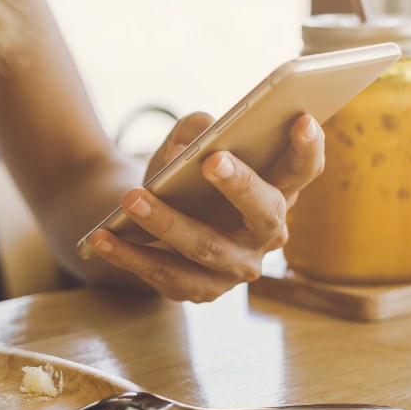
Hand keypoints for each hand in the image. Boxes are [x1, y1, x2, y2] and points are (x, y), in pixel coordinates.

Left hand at [89, 112, 324, 301]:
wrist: (149, 219)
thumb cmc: (182, 173)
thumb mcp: (186, 143)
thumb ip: (191, 130)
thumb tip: (182, 153)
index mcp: (278, 191)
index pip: (303, 170)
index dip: (307, 149)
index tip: (303, 119)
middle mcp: (267, 235)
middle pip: (264, 213)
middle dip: (241, 186)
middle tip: (213, 160)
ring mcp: (236, 268)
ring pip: (207, 247)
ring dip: (168, 224)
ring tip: (132, 199)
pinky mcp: (200, 290)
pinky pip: (165, 274)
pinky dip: (130, 255)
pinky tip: (103, 237)